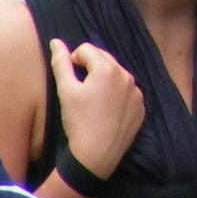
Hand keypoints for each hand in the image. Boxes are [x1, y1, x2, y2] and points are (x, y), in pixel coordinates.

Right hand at [47, 37, 143, 178]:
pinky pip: (126, 92)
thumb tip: (55, 41)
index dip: (73, 60)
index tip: (70, 80)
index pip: (87, 49)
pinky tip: (106, 110)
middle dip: (90, 68)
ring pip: (116, 75)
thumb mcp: (65, 90)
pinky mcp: (140, 107)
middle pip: (104, 59)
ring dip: (104, 80)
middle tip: (80, 90)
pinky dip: (116, 94)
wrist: (96, 156)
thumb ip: (60, 62)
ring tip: (93, 100)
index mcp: (108, 69)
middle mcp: (127, 76)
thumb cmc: (79, 121)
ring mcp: (136, 92)